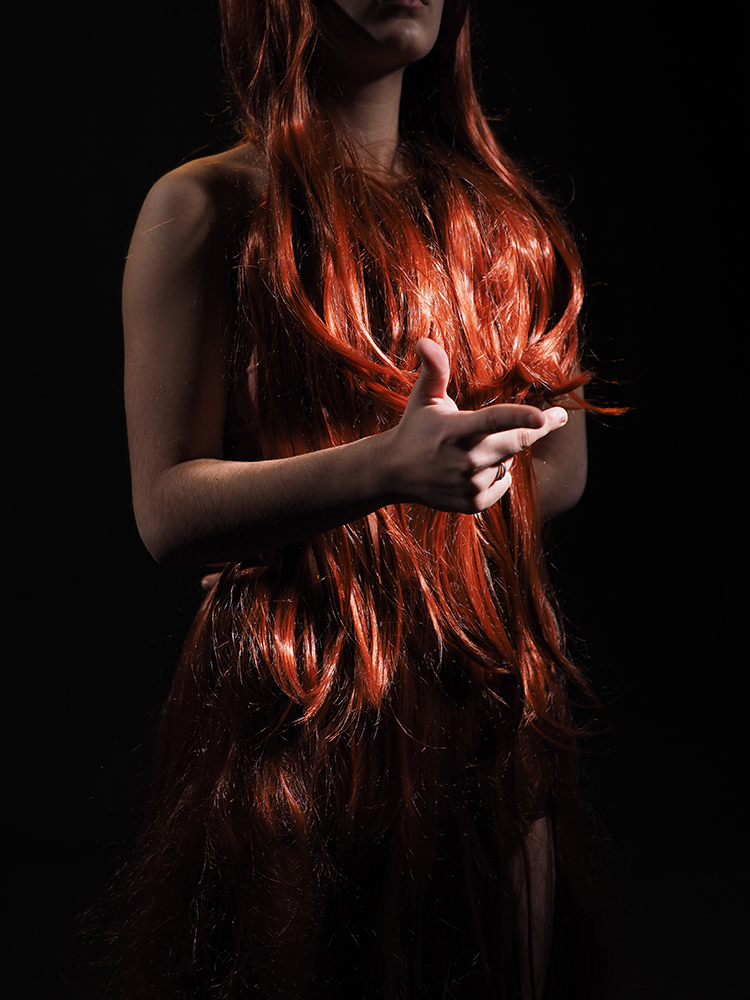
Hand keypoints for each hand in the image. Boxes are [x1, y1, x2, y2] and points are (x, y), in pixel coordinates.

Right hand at [387, 339, 567, 513]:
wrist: (394, 473)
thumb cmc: (416, 429)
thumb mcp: (423, 397)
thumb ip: (433, 369)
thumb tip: (424, 340)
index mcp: (456, 430)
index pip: (493, 421)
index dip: (521, 418)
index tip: (545, 416)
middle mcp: (465, 459)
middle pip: (516, 443)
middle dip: (537, 429)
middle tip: (553, 419)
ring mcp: (469, 484)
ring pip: (508, 463)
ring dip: (501, 454)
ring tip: (473, 451)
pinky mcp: (473, 503)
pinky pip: (503, 483)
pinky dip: (496, 475)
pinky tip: (472, 471)